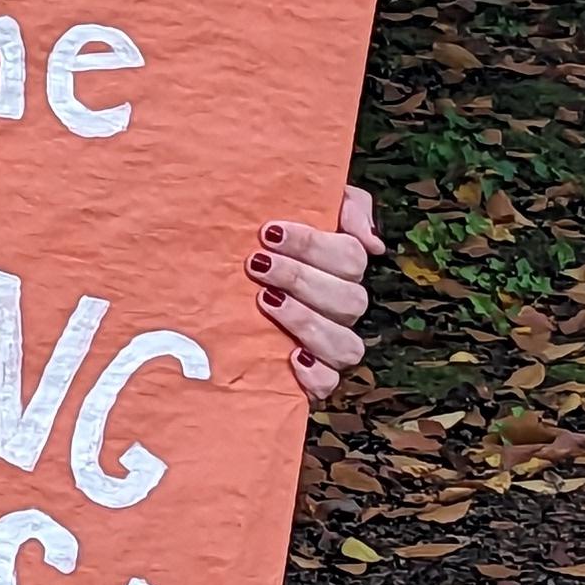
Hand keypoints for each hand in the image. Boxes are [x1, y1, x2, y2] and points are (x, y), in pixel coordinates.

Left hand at [253, 185, 383, 403]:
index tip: (268, 232)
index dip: (313, 245)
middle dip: (300, 279)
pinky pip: (329, 384)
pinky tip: (292, 357)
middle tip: (256, 265)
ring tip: (264, 301)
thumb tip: (373, 243)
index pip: (350, 257)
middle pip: (349, 300)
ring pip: (346, 344)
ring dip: (306, 321)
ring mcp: (328, 344)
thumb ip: (346, 204)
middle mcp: (340, 308)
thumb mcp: (298, 200)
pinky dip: (316, 375)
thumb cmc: (261, 237)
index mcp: (341, 268)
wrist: (211, 278)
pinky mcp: (310, 376)